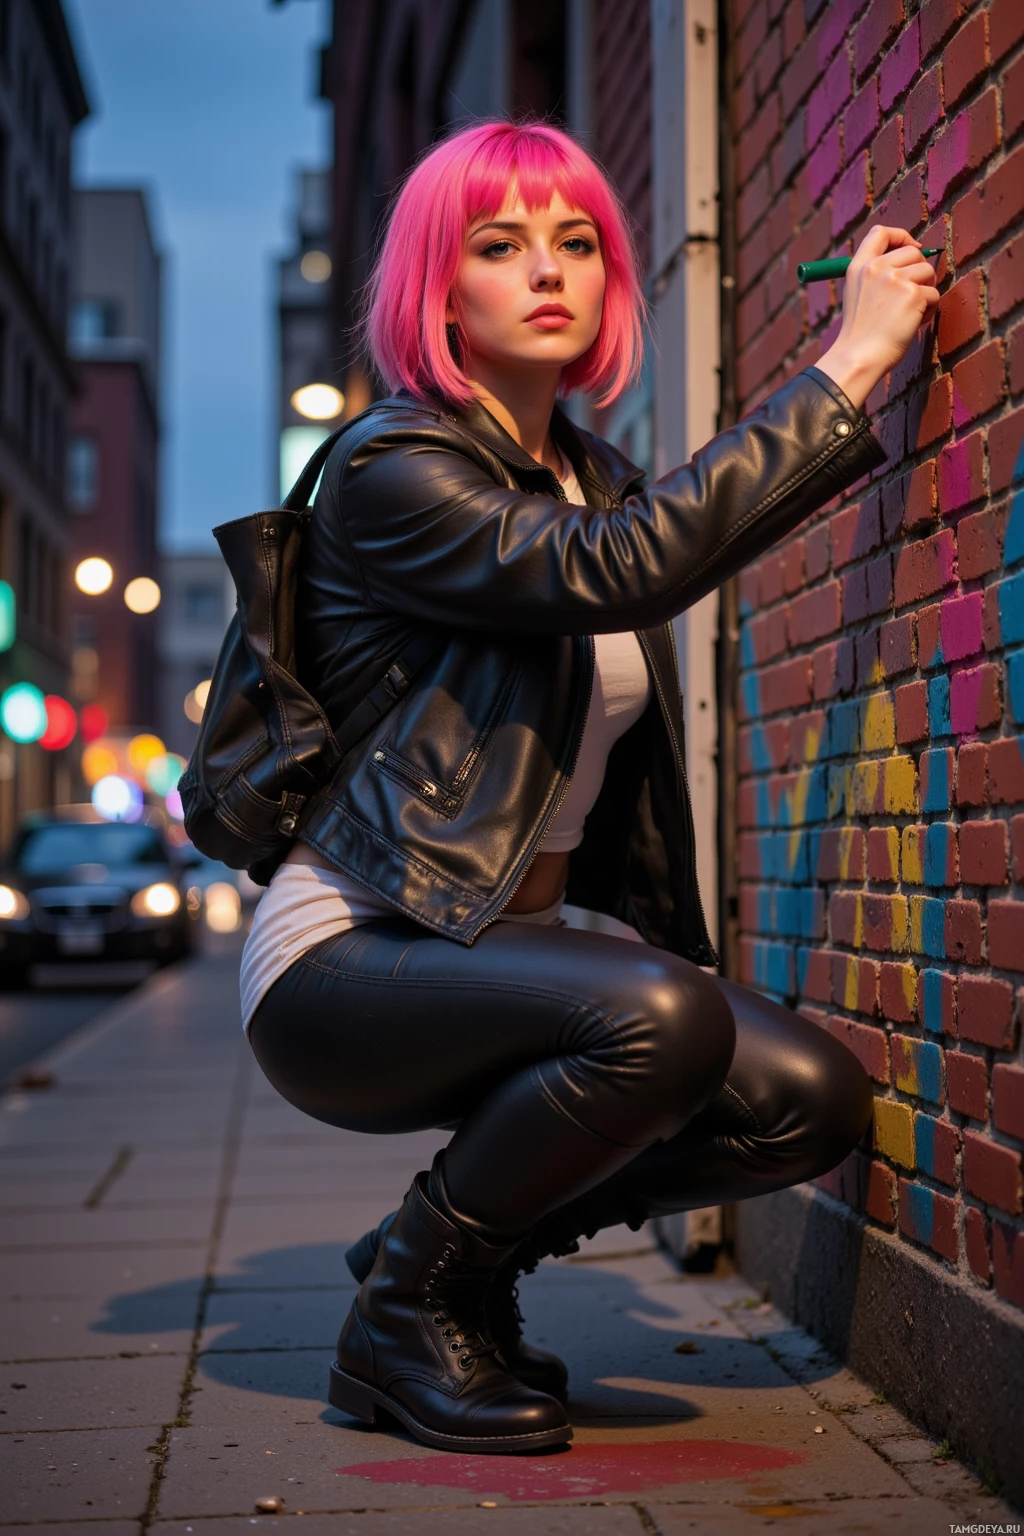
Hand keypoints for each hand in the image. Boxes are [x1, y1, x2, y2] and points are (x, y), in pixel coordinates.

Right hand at [815, 225, 939, 409]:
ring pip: (927, 272)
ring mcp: (895, 280)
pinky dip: (929, 310)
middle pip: (913, 252)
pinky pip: (934, 294)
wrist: (860, 357)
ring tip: (910, 313)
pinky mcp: (913, 294)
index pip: (881, 232)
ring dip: (925, 291)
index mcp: (859, 267)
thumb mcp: (857, 293)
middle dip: (919, 271)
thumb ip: (875, 273)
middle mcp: (876, 268)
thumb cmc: (861, 332)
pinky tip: (913, 323)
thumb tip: (912, 254)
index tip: (912, 248)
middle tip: (913, 294)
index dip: (902, 236)